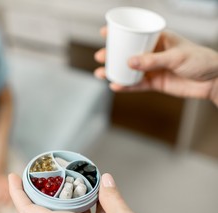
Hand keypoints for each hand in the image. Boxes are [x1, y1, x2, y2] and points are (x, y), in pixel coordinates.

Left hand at [8, 173, 157, 212]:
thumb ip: (112, 199)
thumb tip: (105, 181)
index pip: (29, 211)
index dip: (18, 193)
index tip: (14, 177)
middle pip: (47, 208)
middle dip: (48, 188)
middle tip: (52, 170)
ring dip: (71, 196)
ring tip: (81, 178)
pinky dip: (86, 206)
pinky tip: (100, 197)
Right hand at [94, 28, 217, 105]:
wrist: (214, 81)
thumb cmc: (201, 60)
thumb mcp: (176, 57)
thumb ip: (152, 60)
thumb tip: (129, 62)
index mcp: (159, 39)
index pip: (136, 34)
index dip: (119, 33)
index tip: (104, 33)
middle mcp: (153, 53)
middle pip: (128, 53)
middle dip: (112, 55)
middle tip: (100, 56)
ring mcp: (153, 69)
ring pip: (129, 70)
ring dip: (115, 71)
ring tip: (102, 73)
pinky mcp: (155, 83)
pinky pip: (137, 84)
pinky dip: (126, 86)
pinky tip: (115, 86)